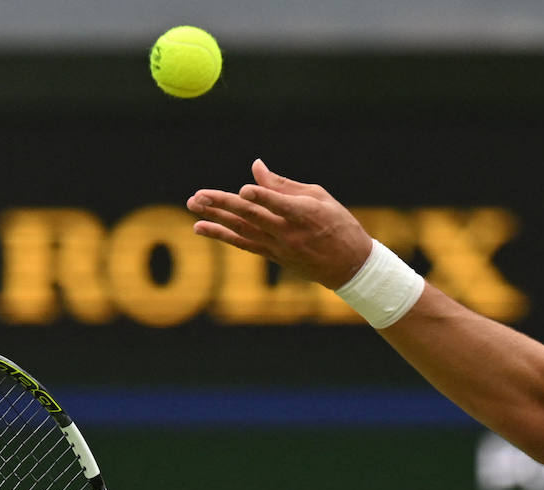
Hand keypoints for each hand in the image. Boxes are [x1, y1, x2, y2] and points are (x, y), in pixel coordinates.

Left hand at [188, 159, 373, 289]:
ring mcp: (279, 247)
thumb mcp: (319, 197)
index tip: (245, 190)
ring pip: (241, 230)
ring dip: (215, 218)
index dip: (262, 197)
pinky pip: (242, 244)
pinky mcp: (273, 256)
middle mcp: (289, 233)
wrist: (350, 267)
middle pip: (252, 216)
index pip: (279, 205)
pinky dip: (221, 235)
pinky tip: (200, 228)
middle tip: (198, 196)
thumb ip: (283, 185)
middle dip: (223, 204)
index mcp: (306, 214)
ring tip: (192, 205)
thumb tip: (255, 168)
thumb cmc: (338, 225)